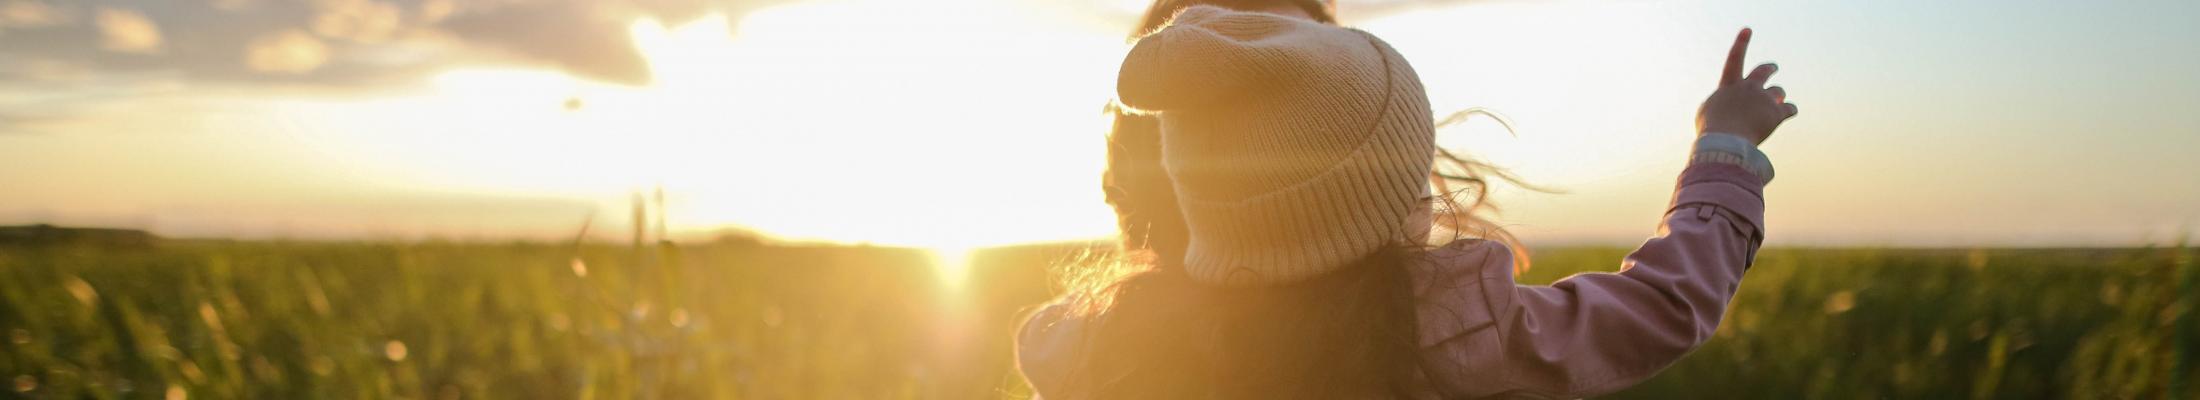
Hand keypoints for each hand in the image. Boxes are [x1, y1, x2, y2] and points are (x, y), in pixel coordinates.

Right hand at [1697, 28, 1796, 144]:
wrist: (1726, 140)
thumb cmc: (1711, 129)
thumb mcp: (1706, 114)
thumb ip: (1717, 105)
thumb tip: (1726, 107)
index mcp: (1729, 86)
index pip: (1735, 59)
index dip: (1741, 43)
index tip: (1748, 29)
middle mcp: (1748, 88)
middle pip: (1763, 71)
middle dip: (1770, 68)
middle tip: (1774, 67)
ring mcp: (1763, 99)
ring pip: (1778, 91)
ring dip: (1779, 95)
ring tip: (1779, 101)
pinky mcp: (1776, 113)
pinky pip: (1790, 108)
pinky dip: (1790, 110)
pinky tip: (1791, 112)